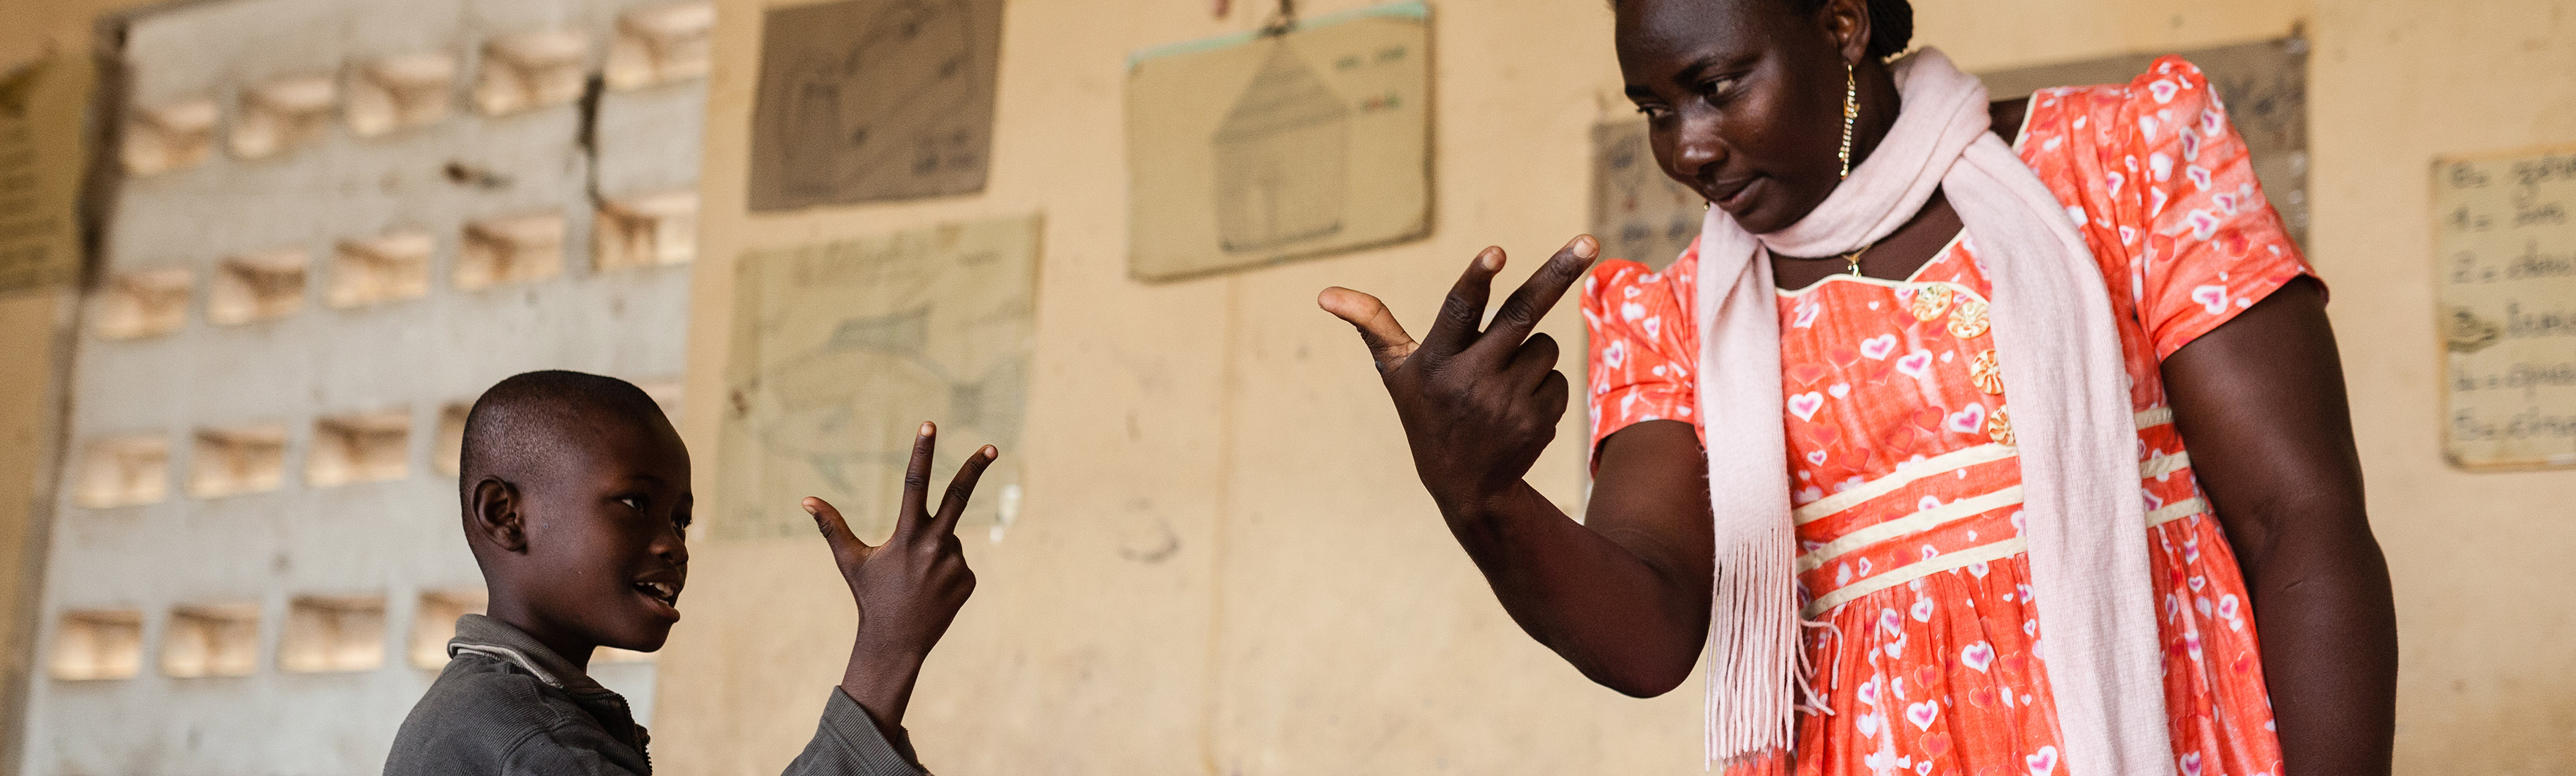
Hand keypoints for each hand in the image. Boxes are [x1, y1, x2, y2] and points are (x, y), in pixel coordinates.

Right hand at [805, 421, 995, 728]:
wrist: (895, 644)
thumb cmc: (870, 598)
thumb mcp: (850, 560)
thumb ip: (832, 526)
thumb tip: (806, 499)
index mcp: (906, 535)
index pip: (914, 484)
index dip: (921, 452)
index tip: (929, 424)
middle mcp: (934, 546)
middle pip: (959, 497)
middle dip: (975, 469)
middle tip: (992, 447)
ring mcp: (955, 563)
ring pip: (949, 539)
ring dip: (934, 548)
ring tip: (916, 579)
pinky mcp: (967, 580)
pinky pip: (958, 562)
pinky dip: (944, 569)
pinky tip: (930, 591)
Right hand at [1318, 236, 1598, 514]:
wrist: (1466, 487)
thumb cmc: (1427, 412)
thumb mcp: (1396, 372)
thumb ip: (1372, 325)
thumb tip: (1324, 294)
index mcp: (1436, 361)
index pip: (1457, 312)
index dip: (1476, 280)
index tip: (1496, 252)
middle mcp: (1471, 380)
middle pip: (1523, 315)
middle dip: (1557, 274)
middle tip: (1588, 241)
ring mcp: (1508, 403)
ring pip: (1543, 347)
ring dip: (1530, 355)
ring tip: (1500, 385)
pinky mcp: (1538, 421)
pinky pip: (1558, 378)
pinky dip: (1544, 385)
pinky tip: (1517, 409)